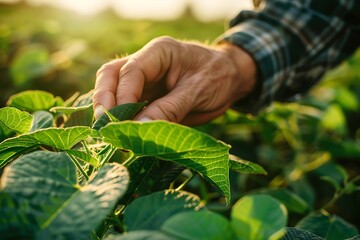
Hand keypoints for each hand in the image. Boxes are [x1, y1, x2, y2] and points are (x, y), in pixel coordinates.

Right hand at [93, 36, 255, 124]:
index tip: (123, 122)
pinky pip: (126, 104)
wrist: (231, 80)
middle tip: (105, 127)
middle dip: (105, 100)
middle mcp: (146, 63)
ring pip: (113, 88)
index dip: (123, 97)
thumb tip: (140, 127)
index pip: (131, 71)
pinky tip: (118, 132)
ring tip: (110, 133)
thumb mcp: (198, 91)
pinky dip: (120, 118)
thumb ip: (170, 108)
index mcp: (159, 53)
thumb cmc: (219, 78)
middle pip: (112, 76)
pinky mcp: (147, 96)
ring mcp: (144, 79)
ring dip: (108, 110)